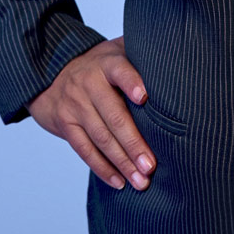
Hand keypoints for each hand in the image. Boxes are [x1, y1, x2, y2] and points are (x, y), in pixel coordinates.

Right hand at [27, 36, 155, 191]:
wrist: (53, 70)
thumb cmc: (100, 65)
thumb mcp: (118, 51)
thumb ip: (142, 57)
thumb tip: (181, 67)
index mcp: (107, 63)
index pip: (121, 71)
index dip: (131, 83)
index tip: (144, 98)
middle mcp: (89, 83)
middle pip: (113, 115)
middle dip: (134, 143)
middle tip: (151, 165)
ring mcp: (75, 105)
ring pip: (100, 137)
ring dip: (122, 162)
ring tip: (141, 181)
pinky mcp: (65, 123)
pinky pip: (84, 149)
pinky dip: (102, 168)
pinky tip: (119, 181)